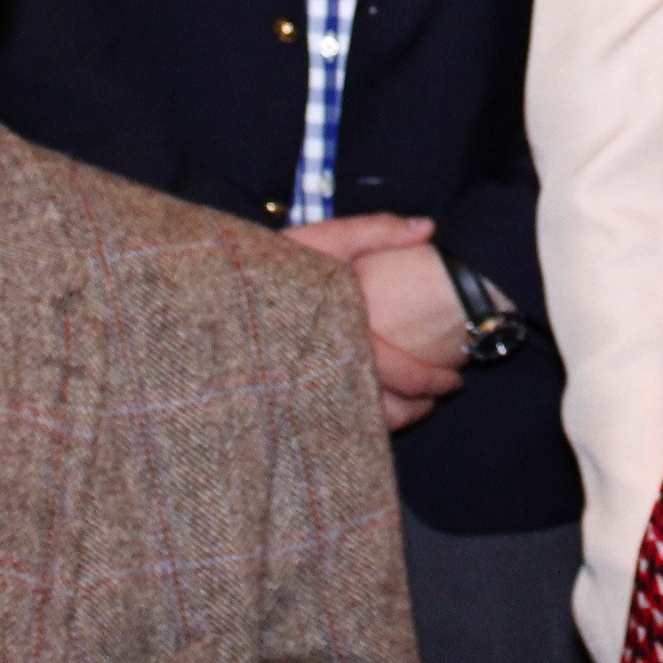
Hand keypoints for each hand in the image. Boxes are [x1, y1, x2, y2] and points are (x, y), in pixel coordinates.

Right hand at [283, 214, 466, 428]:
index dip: (435, 381)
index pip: (404, 374)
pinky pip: (335, 433)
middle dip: (420, 407)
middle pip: (389, 412)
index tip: (455, 379)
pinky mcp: (290, 410)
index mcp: (344, 334)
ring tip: (413, 408)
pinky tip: (372, 412)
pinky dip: (363, 428)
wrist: (207, 297)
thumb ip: (376, 230)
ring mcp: (308, 398)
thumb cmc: (267, 265)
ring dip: (396, 422)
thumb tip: (428, 228)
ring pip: (364, 429)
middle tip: (438, 396)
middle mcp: (328, 374)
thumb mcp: (321, 239)